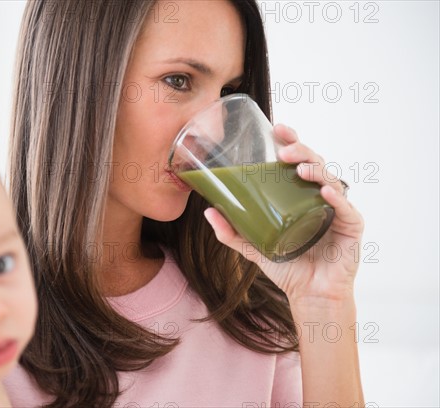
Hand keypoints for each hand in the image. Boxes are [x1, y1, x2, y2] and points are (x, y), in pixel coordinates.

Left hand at [204, 124, 364, 305]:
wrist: (309, 295)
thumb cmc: (287, 267)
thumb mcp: (253, 246)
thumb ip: (231, 231)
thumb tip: (208, 210)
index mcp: (300, 195)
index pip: (298, 160)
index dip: (291, 141)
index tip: (276, 128)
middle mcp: (321, 197)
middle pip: (315, 163)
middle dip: (301, 151)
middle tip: (283, 151)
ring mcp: (338, 210)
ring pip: (331, 180)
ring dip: (316, 170)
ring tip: (298, 169)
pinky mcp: (351, 227)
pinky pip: (347, 209)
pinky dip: (337, 198)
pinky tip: (325, 192)